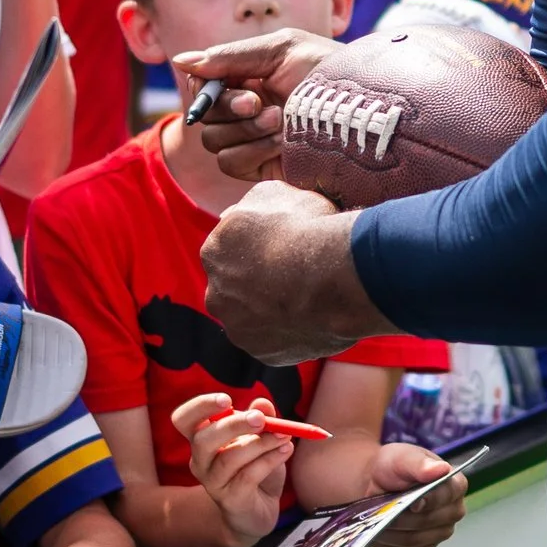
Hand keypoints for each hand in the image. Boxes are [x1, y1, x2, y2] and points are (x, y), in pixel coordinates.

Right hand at [170, 29, 347, 182]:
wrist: (364, 114)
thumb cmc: (329, 73)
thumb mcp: (280, 50)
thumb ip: (229, 56)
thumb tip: (181, 61)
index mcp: (251, 78)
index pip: (206, 85)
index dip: (209, 88)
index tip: (236, 85)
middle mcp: (250, 110)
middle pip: (205, 115)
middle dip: (228, 108)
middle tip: (260, 103)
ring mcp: (256, 141)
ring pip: (214, 141)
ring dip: (245, 130)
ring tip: (281, 121)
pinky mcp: (264, 169)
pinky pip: (230, 163)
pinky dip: (252, 151)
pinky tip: (283, 145)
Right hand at [173, 388, 295, 546]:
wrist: (258, 512)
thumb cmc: (255, 469)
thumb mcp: (261, 440)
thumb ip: (262, 420)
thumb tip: (262, 402)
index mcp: (202, 439)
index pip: (183, 419)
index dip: (200, 406)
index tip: (227, 400)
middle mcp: (200, 461)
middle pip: (203, 439)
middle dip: (233, 425)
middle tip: (261, 419)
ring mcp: (213, 483)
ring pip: (229, 458)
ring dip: (260, 443)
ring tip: (284, 437)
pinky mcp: (230, 500)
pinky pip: (248, 476)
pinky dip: (269, 460)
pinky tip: (286, 451)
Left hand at [200, 178, 389, 360]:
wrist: (332, 277)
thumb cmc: (306, 229)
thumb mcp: (274, 194)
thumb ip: (249, 206)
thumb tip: (239, 213)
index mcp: (214, 251)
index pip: (229, 249)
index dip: (257, 247)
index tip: (282, 247)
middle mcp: (216, 293)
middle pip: (235, 288)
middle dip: (257, 283)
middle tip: (293, 276)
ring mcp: (238, 327)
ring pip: (252, 318)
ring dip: (271, 310)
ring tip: (307, 299)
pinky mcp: (263, 353)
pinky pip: (274, 341)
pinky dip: (289, 332)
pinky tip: (312, 318)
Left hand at [370, 445, 466, 546]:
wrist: (376, 483)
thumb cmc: (392, 467)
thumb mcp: (402, 458)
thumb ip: (420, 463)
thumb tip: (441, 469)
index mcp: (455, 485)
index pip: (448, 496)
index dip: (429, 500)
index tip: (412, 502)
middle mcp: (454, 510)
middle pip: (429, 521)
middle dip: (402, 516)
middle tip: (385, 506)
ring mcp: (441, 531)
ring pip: (414, 538)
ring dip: (392, 529)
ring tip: (378, 516)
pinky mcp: (426, 545)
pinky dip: (389, 541)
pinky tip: (380, 527)